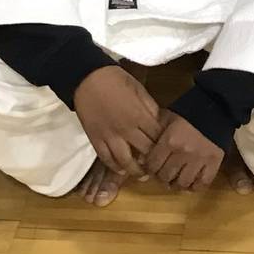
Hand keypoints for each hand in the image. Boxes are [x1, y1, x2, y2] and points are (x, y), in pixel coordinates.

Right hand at [74, 65, 162, 179]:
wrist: (87, 78)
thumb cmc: (115, 80)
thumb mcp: (139, 88)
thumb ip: (150, 106)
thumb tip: (159, 121)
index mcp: (139, 115)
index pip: (157, 137)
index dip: (164, 143)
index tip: (167, 148)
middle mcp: (126, 130)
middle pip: (145, 151)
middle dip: (154, 159)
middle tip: (159, 164)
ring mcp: (109, 137)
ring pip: (125, 161)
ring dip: (136, 170)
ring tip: (143, 174)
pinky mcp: (95, 140)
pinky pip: (106, 159)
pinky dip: (114, 167)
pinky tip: (121, 170)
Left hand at [143, 110, 225, 189]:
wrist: (216, 105)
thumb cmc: (188, 111)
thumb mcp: (167, 118)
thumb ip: (154, 135)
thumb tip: (142, 157)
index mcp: (169, 141)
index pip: (153, 165)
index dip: (150, 169)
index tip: (152, 167)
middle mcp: (183, 153)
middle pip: (166, 176)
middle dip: (162, 177)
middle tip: (164, 174)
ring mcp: (199, 160)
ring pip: (183, 183)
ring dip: (177, 184)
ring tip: (177, 180)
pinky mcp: (214, 163)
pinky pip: (202, 183)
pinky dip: (195, 186)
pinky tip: (192, 183)